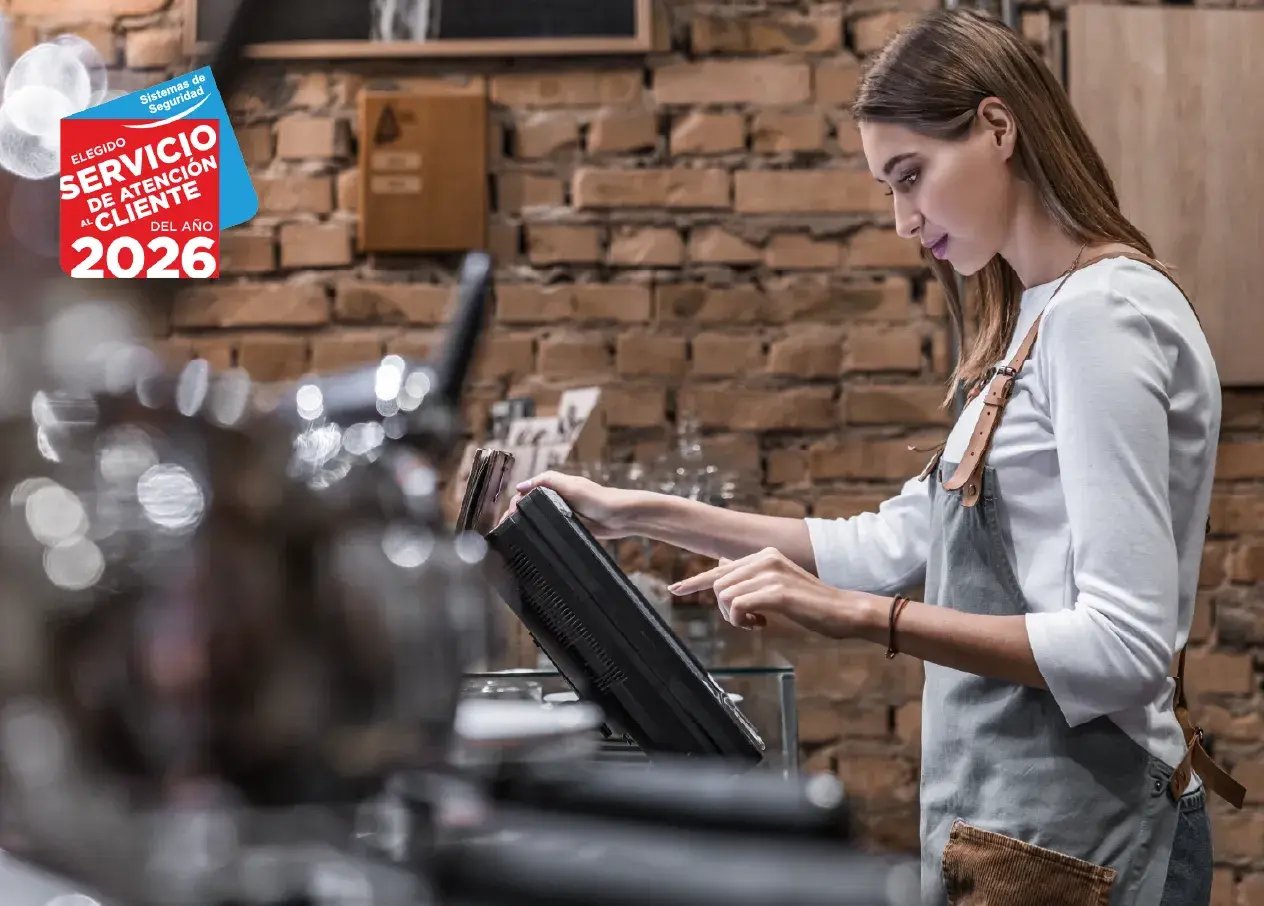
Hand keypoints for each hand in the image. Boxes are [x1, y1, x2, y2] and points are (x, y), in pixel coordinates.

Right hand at [501, 470, 645, 539]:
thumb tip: (520, 486)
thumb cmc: (598, 498)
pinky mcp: (571, 528)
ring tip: (512, 537)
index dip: (516, 502)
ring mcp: (564, 514)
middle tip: (506, 529)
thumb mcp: (571, 486)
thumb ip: (546, 481)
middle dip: (516, 516)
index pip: (528, 492)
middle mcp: (558, 499)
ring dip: (526, 526)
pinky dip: (540, 534)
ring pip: (539, 519)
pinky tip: (532, 543)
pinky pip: (552, 531)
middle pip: (531, 506)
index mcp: (556, 487)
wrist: (621, 517)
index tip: (507, 516)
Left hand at [669, 547, 877, 638]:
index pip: (720, 569)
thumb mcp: (777, 587)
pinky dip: (743, 620)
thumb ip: (750, 578)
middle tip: (749, 621)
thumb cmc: (812, 605)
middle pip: (719, 585)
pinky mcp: (776, 591)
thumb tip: (720, 566)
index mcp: (765, 555)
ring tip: (758, 622)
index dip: (695, 582)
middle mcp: (765, 558)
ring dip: (735, 617)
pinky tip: (763, 623)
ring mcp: (770, 572)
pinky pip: (737, 606)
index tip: (676, 589)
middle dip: (726, 610)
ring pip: (725, 596)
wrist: (844, 611)